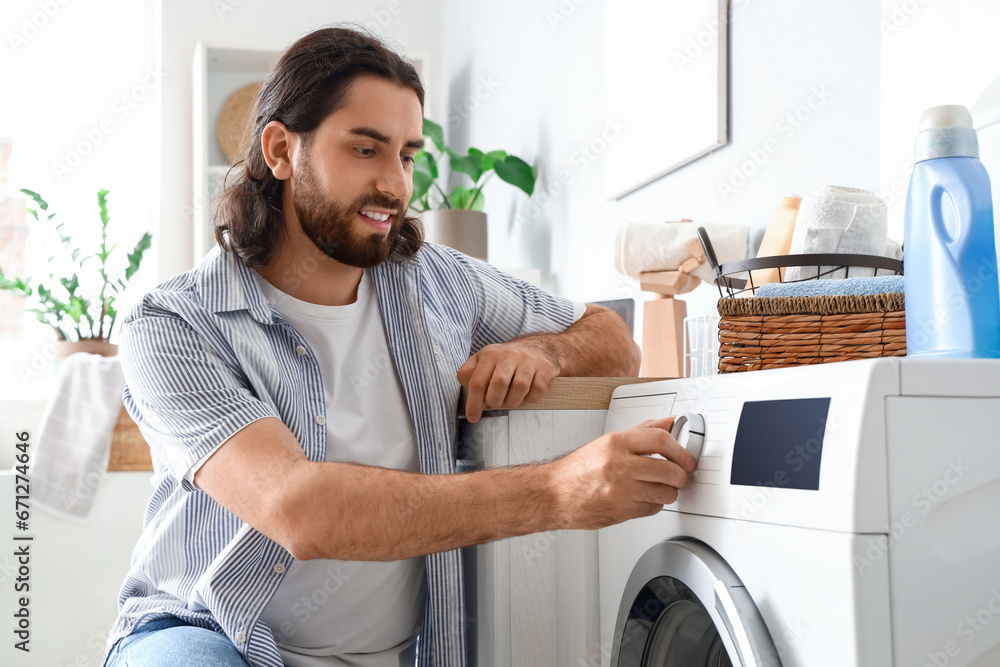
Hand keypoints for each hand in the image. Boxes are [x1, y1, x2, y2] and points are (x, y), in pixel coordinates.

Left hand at [457, 338, 560, 422]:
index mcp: (490, 354)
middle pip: (498, 384)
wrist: (540, 348)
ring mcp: (528, 361)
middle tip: (496, 403)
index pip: (477, 382)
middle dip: (495, 401)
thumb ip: (469, 373)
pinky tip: (527, 394)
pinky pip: (537, 390)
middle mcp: (509, 355)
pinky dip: (531, 399)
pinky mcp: (545, 368)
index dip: (473, 404)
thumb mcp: (484, 360)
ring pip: (519, 388)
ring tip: (512, 399)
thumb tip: (466, 388)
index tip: (473, 417)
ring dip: (514, 401)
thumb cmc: (507, 360)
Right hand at [545, 417, 694, 529]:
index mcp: (616, 443)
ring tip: (661, 488)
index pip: (661, 440)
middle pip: (669, 470)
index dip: (680, 450)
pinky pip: (652, 509)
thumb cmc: (579, 469)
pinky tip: (645, 498)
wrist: (554, 494)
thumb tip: (670, 423)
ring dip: (669, 492)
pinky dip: (654, 505)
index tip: (686, 458)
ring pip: (665, 493)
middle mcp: (619, 465)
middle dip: (681, 476)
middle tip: (681, 476)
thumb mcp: (608, 442)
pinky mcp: (620, 511)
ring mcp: (620, 490)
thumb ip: (642, 432)